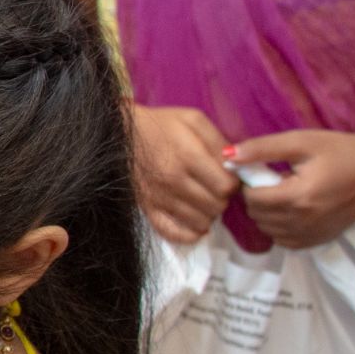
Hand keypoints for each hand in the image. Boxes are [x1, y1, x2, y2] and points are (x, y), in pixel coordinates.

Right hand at [131, 104, 238, 242]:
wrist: (118, 133)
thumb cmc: (160, 124)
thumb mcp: (193, 120)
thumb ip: (218, 140)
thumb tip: (236, 165)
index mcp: (188, 156)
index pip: (226, 186)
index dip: (233, 183)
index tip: (227, 176)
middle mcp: (174, 181)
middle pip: (216, 206)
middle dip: (222, 197)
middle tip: (214, 186)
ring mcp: (159, 198)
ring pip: (201, 222)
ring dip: (208, 213)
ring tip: (203, 198)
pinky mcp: (147, 209)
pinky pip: (175, 234)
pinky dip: (190, 233)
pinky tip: (194, 221)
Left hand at [233, 129, 354, 248]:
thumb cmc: (342, 152)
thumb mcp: (301, 141)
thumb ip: (262, 149)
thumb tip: (227, 155)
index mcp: (298, 197)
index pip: (252, 199)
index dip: (249, 184)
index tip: (262, 171)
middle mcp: (304, 222)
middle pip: (257, 216)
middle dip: (257, 198)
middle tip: (274, 180)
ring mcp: (312, 235)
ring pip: (267, 230)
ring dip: (267, 213)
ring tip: (285, 193)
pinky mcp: (319, 241)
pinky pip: (284, 241)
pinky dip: (279, 227)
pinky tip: (292, 208)